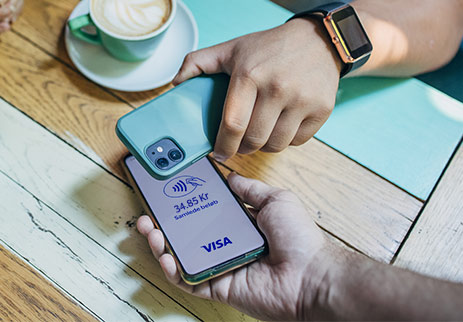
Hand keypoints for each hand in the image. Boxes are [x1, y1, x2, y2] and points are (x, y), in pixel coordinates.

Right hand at [137, 173, 333, 320]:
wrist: (312, 277)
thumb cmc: (301, 241)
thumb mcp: (277, 200)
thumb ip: (250, 189)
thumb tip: (230, 175)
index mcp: (241, 225)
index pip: (205, 212)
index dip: (185, 203)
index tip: (169, 191)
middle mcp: (227, 245)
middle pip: (187, 233)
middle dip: (164, 223)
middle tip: (150, 212)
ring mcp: (220, 266)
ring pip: (182, 256)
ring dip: (162, 244)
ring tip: (150, 230)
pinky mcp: (218, 287)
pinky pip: (188, 280)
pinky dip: (173, 270)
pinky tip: (165, 256)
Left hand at [173, 20, 341, 159]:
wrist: (319, 40)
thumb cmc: (269, 47)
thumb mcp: (231, 48)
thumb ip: (198, 62)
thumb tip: (175, 82)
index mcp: (250, 75)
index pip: (232, 124)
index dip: (222, 145)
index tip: (218, 152)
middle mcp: (277, 88)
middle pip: (253, 140)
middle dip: (241, 148)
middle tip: (237, 143)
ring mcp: (302, 100)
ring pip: (275, 145)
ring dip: (263, 146)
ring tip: (258, 135)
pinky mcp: (322, 109)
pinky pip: (297, 141)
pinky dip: (286, 140)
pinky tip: (279, 127)